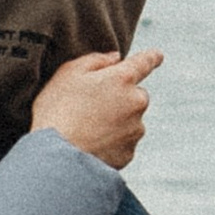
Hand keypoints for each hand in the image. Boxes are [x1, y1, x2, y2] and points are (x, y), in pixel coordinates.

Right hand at [30, 46, 160, 168]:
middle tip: (92, 106)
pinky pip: (123, 144)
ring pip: (131, 121)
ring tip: (86, 129)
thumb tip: (115, 58)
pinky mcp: (129, 153)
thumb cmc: (57, 111)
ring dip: (116, 122)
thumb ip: (95, 60)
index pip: (144, 62)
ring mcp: (135, 130)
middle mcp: (136, 103)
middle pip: (136, 95)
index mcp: (122, 79)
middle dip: (121, 98)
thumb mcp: (68, 74)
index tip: (158, 56)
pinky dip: (111, 143)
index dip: (151, 58)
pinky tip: (89, 144)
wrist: (57, 158)